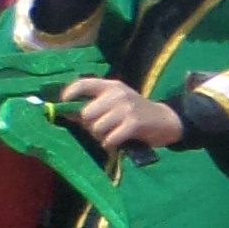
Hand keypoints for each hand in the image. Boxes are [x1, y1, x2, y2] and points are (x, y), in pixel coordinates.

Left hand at [66, 81, 181, 155]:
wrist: (165, 121)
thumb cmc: (134, 113)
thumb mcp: (115, 102)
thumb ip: (92, 105)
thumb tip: (64, 112)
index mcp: (111, 85)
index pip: (83, 84)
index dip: (69, 94)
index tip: (63, 104)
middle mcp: (118, 93)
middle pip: (86, 113)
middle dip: (88, 125)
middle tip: (98, 129)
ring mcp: (126, 108)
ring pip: (96, 128)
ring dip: (100, 136)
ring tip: (110, 135)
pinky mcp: (134, 123)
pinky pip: (109, 138)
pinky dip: (110, 144)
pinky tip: (116, 142)